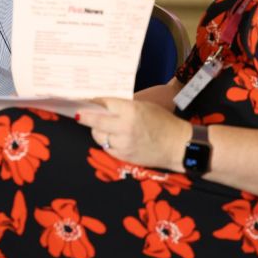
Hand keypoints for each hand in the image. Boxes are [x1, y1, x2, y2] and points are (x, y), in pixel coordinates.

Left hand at [76, 98, 190, 170]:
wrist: (178, 146)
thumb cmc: (163, 122)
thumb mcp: (144, 106)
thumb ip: (124, 106)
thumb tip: (104, 104)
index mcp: (131, 111)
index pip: (104, 103)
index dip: (94, 102)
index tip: (87, 101)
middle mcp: (124, 127)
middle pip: (95, 120)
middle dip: (84, 116)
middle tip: (78, 113)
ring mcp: (123, 143)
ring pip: (98, 135)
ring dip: (96, 129)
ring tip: (101, 126)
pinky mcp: (123, 156)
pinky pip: (106, 147)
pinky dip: (106, 141)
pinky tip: (112, 137)